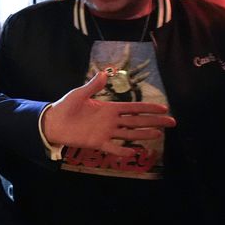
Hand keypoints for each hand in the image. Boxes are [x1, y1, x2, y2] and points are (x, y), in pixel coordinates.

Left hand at [43, 71, 176, 156]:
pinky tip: (134, 152)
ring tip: (159, 135)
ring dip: (144, 135)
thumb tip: (104, 73)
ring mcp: (106, 132)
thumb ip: (93, 86)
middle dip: (154, 121)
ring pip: (129, 134)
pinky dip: (123, 150)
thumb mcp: (79, 94)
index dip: (148, 108)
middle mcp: (110, 121)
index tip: (164, 108)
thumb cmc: (66, 107)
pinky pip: (113, 148)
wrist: (53, 123)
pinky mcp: (97, 143)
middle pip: (137, 121)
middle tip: (172, 123)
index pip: (133, 108)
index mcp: (108, 108)